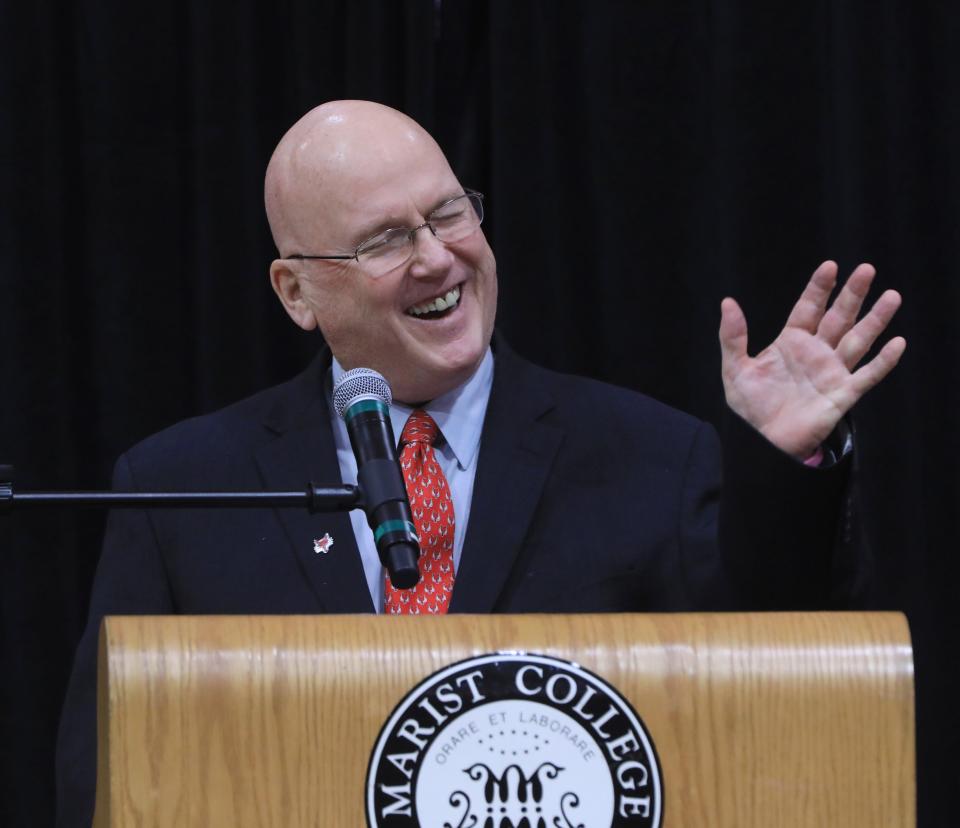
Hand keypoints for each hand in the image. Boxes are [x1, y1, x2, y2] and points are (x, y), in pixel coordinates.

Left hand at [719, 261, 905, 458]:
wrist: (763, 442)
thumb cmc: (751, 407)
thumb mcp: (736, 369)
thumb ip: (733, 337)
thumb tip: (728, 302)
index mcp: (791, 342)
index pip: (808, 308)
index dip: (819, 288)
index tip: (830, 266)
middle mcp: (816, 352)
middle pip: (839, 317)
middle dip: (852, 294)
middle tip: (866, 269)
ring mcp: (832, 372)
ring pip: (858, 340)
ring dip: (875, 319)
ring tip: (892, 296)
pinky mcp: (842, 394)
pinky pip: (867, 375)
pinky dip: (883, 361)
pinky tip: (897, 343)